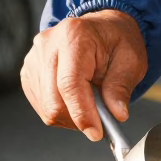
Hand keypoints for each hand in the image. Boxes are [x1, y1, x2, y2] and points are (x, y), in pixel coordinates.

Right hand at [20, 9, 146, 140]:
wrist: (100, 28)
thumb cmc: (115, 40)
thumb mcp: (131, 60)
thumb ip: (121, 87)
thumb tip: (116, 113)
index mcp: (74, 36)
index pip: (69, 84)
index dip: (82, 113)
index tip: (95, 132)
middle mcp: (48, 45)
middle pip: (53, 100)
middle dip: (77, 119)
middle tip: (99, 122)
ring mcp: (34, 59)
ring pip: (46, 107)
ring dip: (70, 117)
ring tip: (89, 104)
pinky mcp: (29, 72)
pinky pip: (41, 105)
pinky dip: (60, 112)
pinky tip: (75, 101)